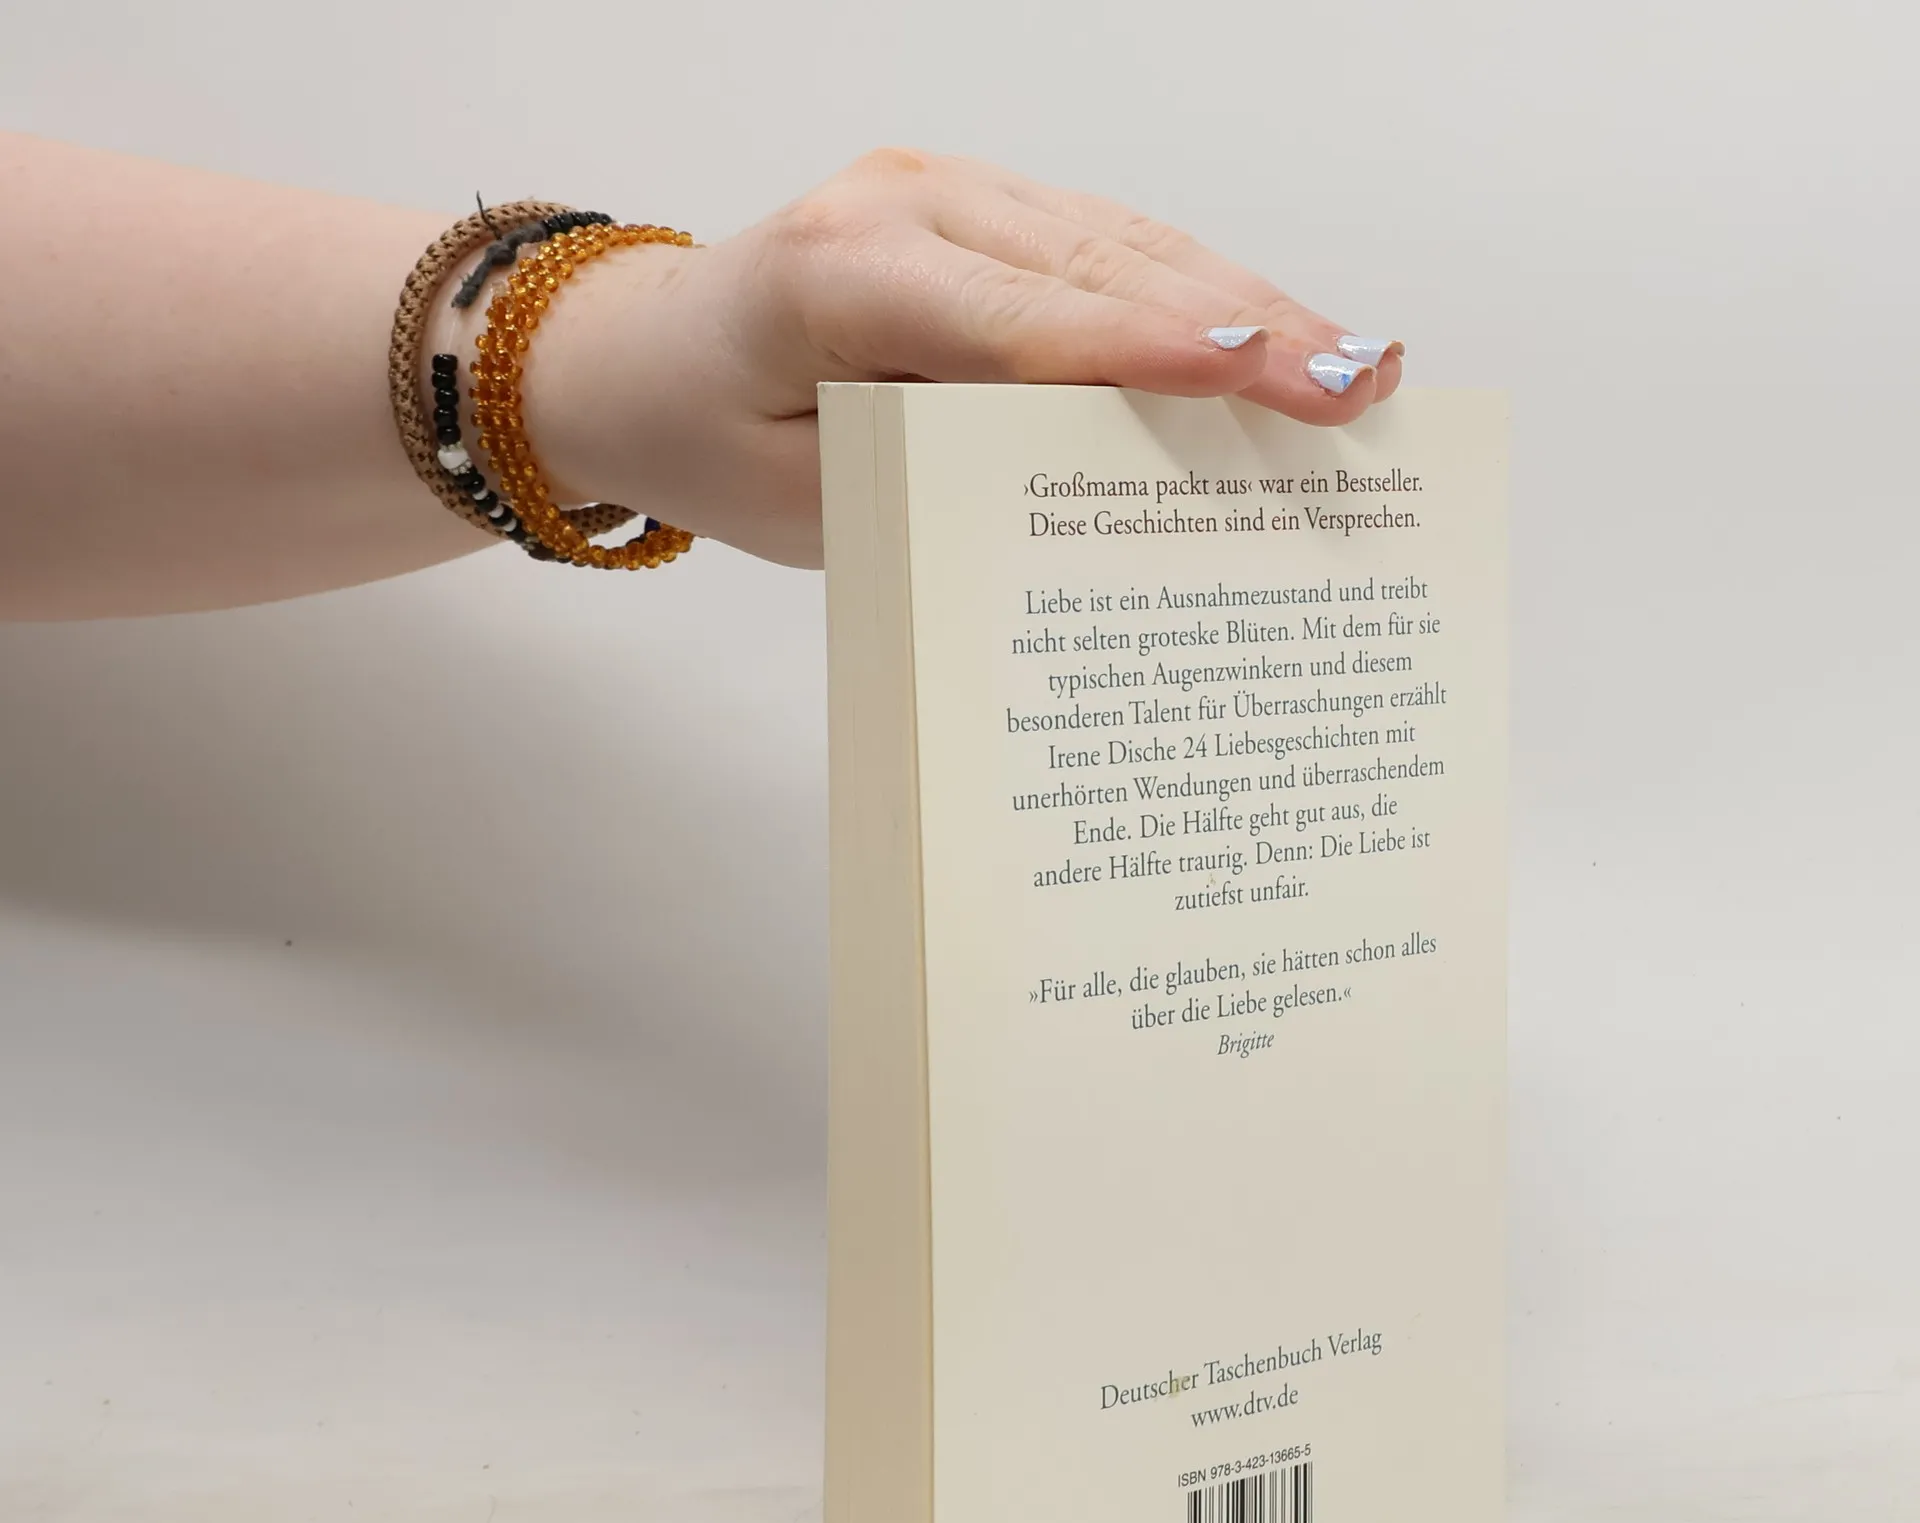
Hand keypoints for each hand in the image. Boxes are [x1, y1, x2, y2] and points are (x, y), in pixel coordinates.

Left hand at [524, 150, 1403, 568]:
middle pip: (1100, 267)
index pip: (1022, 320)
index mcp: (842, 276)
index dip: (1151, 350)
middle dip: (1241, 324)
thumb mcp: (802, 500)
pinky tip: (1270, 328)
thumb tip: (1083, 479)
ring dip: (1242, 300)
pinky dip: (1191, 289)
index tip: (1264, 373)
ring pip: (1122, 242)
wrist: (638, 359)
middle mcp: (904, 206)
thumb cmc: (711, 437)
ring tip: (1350, 362)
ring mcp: (946, 191)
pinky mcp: (975, 209)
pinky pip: (1102, 244)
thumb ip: (930, 480)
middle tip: (1360, 382)